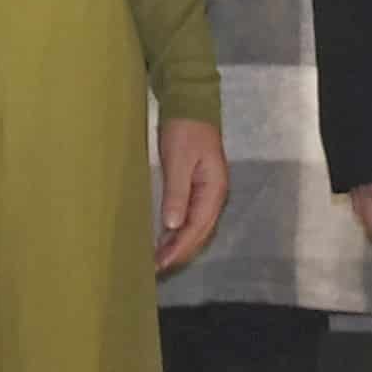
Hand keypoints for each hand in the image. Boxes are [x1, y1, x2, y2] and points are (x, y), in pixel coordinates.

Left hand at [154, 116, 229, 273]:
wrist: (190, 103)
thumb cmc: (184, 128)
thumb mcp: (178, 159)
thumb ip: (177, 193)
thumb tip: (173, 226)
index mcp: (214, 189)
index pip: (198, 227)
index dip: (180, 247)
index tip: (161, 263)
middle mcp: (215, 195)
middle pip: (199, 232)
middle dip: (180, 251)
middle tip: (156, 268)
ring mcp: (208, 191)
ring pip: (196, 226)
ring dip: (179, 244)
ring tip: (158, 260)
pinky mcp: (197, 187)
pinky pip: (190, 216)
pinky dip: (178, 230)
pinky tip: (165, 238)